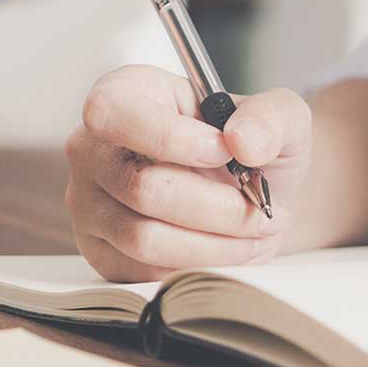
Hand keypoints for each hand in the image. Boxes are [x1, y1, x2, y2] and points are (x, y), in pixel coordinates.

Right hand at [65, 65, 311, 281]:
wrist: (252, 193)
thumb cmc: (252, 147)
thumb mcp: (278, 116)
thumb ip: (270, 116)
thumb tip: (242, 140)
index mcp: (124, 94)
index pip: (112, 114)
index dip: (170, 138)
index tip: (225, 153)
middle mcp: (92, 148)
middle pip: (141, 188)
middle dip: (217, 207)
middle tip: (261, 209)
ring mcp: (89, 203)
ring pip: (144, 238)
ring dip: (214, 244)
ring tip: (254, 232)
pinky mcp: (102, 252)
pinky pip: (145, 272)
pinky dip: (198, 267)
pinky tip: (228, 250)